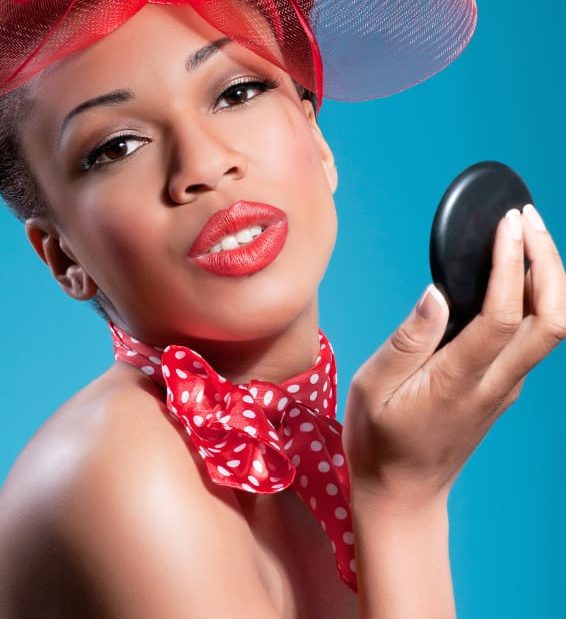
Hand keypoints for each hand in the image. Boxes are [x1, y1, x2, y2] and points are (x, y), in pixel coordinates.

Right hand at [342, 205, 565, 504]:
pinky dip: (535, 298)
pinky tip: (513, 277)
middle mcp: (496, 384)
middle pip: (553, 317)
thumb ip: (408, 339)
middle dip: (548, 261)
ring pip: (551, 326)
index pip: (506, 313)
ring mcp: (505, 388)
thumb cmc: (380, 442)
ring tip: (525, 236)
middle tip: (526, 219)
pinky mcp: (502, 389)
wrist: (404, 494)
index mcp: (459, 380)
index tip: (505, 223)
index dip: (512, 262)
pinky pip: (534, 338)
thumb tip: (437, 292)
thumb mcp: (374, 387)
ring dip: (548, 277)